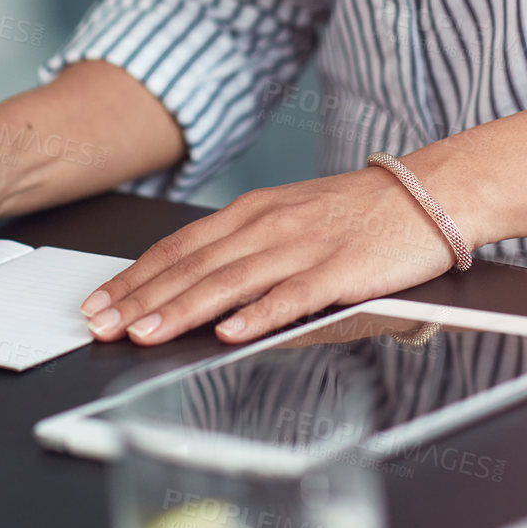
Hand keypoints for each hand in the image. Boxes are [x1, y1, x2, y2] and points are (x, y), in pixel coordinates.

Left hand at [79, 166, 459, 345]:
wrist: (427, 194)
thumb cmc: (358, 211)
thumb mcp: (289, 217)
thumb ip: (244, 249)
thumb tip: (194, 290)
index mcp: (252, 211)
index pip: (179, 247)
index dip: (134, 276)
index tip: (99, 303)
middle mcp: (269, 224)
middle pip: (193, 265)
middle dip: (141, 297)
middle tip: (101, 326)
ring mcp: (303, 246)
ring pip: (230, 281)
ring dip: (183, 309)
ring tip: (146, 333)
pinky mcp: (340, 269)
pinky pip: (293, 295)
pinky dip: (259, 314)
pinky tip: (231, 332)